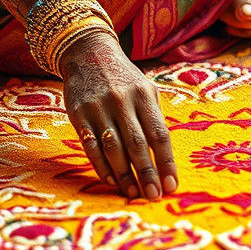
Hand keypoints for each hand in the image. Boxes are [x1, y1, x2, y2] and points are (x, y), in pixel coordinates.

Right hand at [59, 31, 177, 200]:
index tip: (171, 185)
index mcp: (144, 94)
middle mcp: (123, 100)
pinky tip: (111, 180)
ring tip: (133, 193)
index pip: (159, 134)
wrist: (88, 53)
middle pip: (137, 144)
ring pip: (113, 148)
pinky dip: (101, 166)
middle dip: (147, 174)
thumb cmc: (124, 77)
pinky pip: (91, 146)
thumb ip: (154, 116)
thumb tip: (165, 156)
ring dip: (124, 175)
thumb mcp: (145, 87)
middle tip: (153, 196)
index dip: (166, 162)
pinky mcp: (79, 114)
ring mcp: (99, 107)